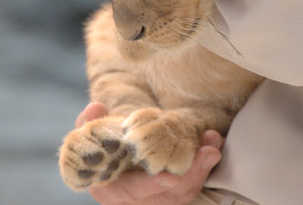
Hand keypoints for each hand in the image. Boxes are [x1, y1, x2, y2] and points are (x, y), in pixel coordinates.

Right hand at [74, 103, 222, 204]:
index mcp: (110, 190)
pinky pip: (190, 186)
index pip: (133, 192)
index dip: (152, 185)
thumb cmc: (100, 147)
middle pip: (167, 196)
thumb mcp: (90, 135)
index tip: (170, 178)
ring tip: (213, 145)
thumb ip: (89, 123)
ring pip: (183, 193)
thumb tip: (95, 108)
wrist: (113, 157)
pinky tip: (212, 147)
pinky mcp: (172, 194)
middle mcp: (133, 201)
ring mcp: (155, 200)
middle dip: (190, 175)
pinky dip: (203, 168)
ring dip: (202, 169)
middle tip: (207, 153)